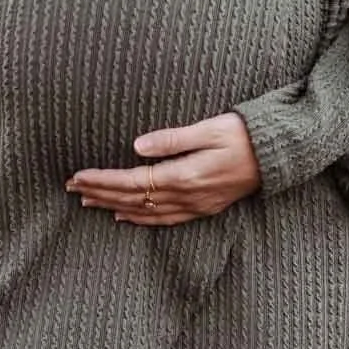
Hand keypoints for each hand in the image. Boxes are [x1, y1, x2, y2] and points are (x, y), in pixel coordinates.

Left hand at [67, 113, 261, 226]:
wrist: (277, 156)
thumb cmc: (243, 135)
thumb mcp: (209, 128)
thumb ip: (172, 139)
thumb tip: (137, 146)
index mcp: (184, 175)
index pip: (132, 180)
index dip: (103, 179)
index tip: (79, 175)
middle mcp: (186, 196)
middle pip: (133, 199)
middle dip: (100, 193)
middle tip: (71, 188)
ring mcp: (195, 206)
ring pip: (144, 212)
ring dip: (114, 206)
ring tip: (88, 201)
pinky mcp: (202, 208)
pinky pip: (164, 219)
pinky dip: (140, 219)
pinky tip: (125, 216)